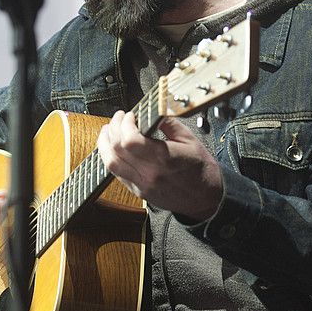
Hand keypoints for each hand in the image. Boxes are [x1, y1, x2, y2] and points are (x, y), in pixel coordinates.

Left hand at [96, 111, 222, 221]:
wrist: (206, 198)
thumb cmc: (201, 170)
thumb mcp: (191, 140)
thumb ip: (169, 123)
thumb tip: (153, 111)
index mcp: (164, 159)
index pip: (130, 140)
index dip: (125, 124)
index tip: (130, 115)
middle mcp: (149, 174)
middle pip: (116, 150)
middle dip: (113, 128)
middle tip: (119, 118)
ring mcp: (142, 185)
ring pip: (110, 164)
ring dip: (104, 144)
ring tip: (109, 131)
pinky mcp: (138, 192)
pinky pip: (116, 174)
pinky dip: (111, 157)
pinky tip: (115, 148)